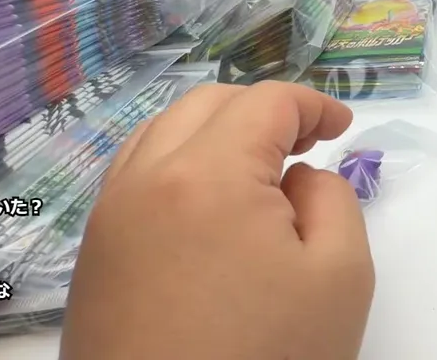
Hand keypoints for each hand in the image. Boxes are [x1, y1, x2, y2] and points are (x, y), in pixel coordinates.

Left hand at [61, 82, 374, 359]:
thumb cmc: (265, 359)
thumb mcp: (340, 277)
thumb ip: (333, 200)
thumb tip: (299, 176)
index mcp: (208, 175)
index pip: (264, 103)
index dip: (312, 104)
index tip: (342, 129)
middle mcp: (146, 178)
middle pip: (207, 104)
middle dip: (263, 111)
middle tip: (306, 145)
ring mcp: (110, 215)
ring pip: (162, 131)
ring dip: (215, 132)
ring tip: (257, 170)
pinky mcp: (94, 253)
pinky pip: (135, 175)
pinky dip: (176, 163)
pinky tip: (207, 205)